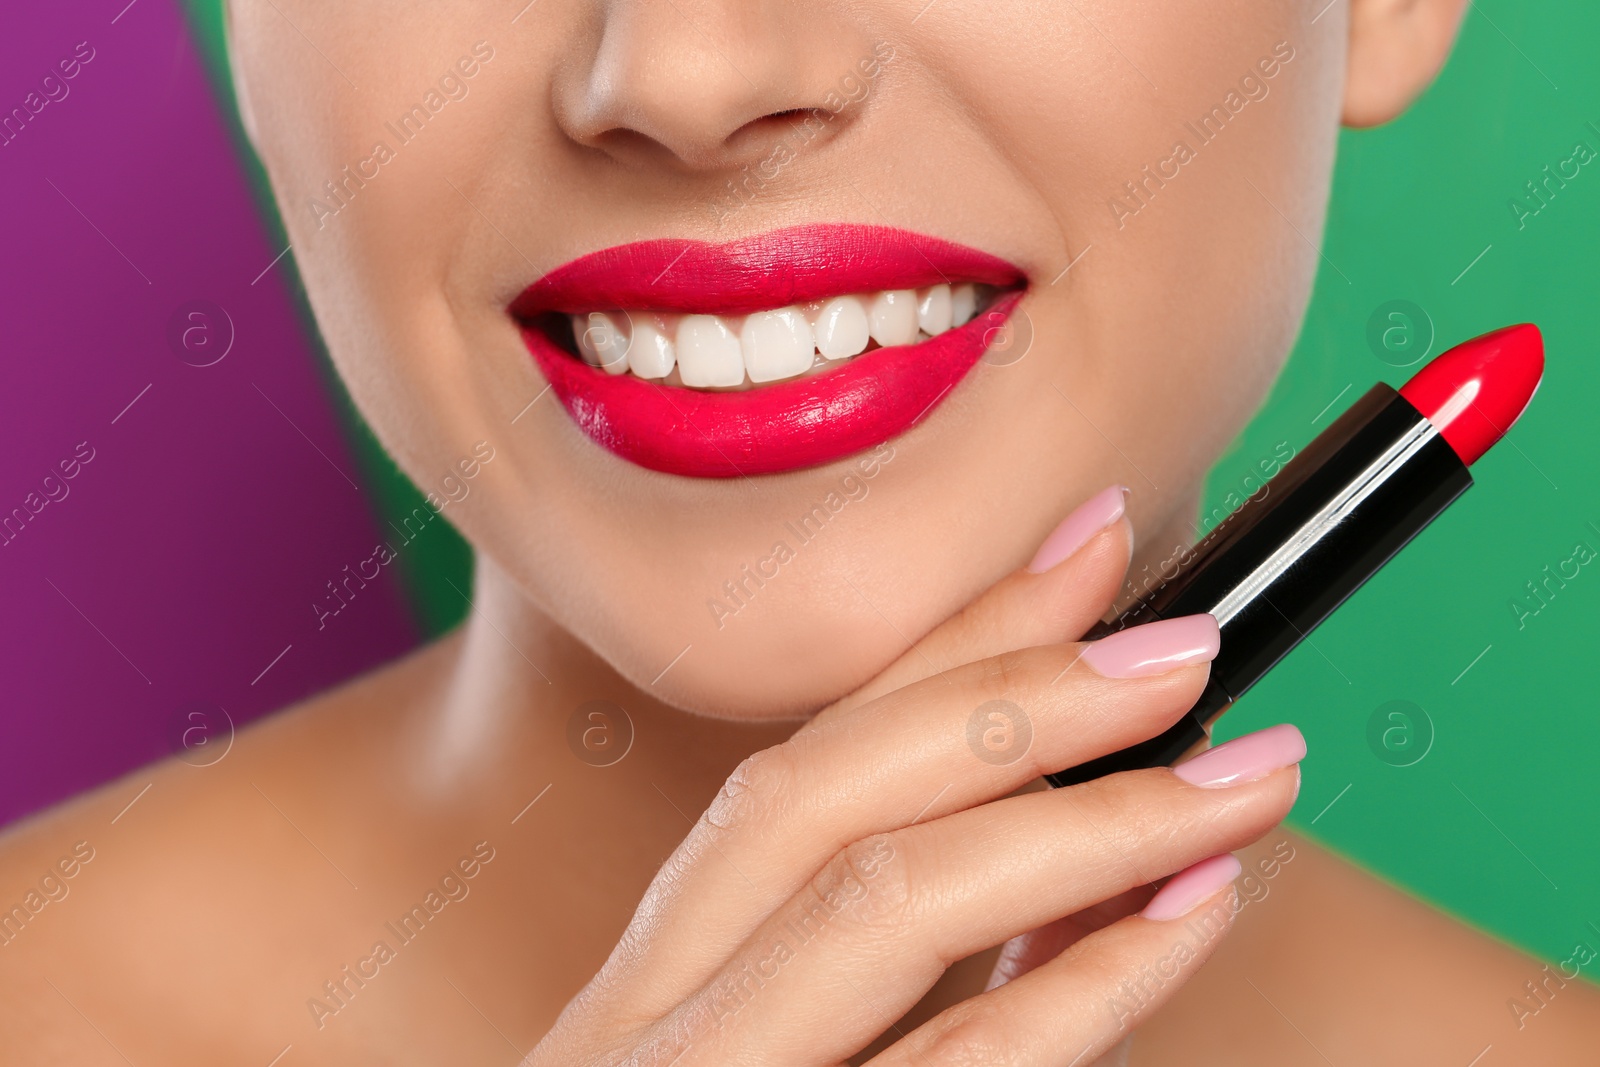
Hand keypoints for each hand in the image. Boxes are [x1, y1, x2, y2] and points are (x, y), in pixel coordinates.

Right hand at [527, 486, 1302, 1065]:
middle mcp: (646, 1028)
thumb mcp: (774, 1066)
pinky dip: (1079, 983)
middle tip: (1186, 640)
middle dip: (1012, 691)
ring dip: (1085, 814)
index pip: (801, 760)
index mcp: (652, 984)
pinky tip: (1187, 912)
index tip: (1085, 545)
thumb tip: (1070, 845)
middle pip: (816, 793)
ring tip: (1244, 767)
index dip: (947, 637)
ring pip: (879, 907)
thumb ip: (889, 974)